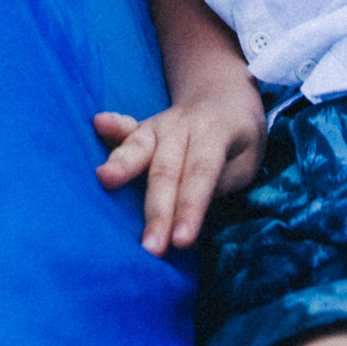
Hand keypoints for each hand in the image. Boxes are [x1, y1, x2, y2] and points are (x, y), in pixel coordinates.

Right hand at [91, 89, 263, 253]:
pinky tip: (99, 122)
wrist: (223, 97)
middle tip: (150, 248)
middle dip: (157, 212)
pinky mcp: (141, 128)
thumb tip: (186, 209)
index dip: (191, 208)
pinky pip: (125, 128)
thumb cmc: (237, 141)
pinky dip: (112, 127)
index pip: (201, 175)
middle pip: (167, 170)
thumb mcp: (247, 161)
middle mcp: (183, 125)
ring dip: (123, 165)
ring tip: (105, 179)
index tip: (181, 242)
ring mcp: (158, 124)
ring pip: (140, 146)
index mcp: (215, 132)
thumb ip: (218, 182)